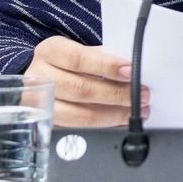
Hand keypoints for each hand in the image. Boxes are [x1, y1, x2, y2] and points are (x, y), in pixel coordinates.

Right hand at [27, 35, 150, 127]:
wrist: (43, 77)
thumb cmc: (68, 62)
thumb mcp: (81, 50)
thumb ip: (102, 57)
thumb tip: (132, 70)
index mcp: (50, 51)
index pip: (78, 59)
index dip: (106, 66)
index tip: (130, 71)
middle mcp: (40, 78)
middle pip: (81, 89)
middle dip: (117, 94)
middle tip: (142, 95)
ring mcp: (40, 106)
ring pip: (80, 115)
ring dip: (114, 115)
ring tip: (136, 111)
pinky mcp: (49, 126)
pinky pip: (80, 132)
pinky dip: (105, 127)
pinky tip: (121, 122)